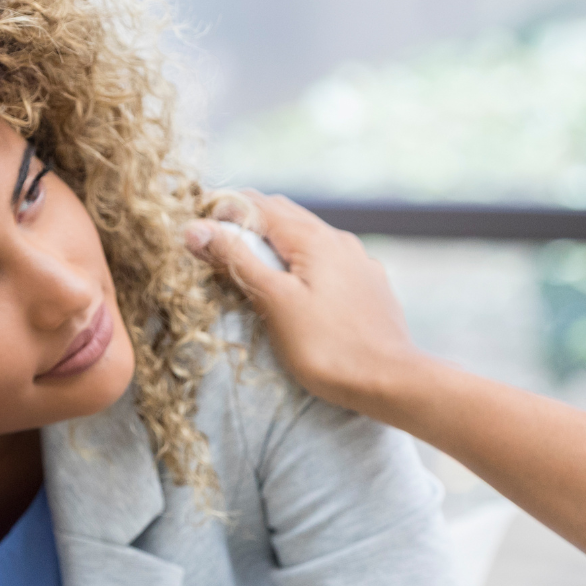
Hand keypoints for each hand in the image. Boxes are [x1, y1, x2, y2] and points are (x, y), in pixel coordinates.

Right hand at [183, 191, 427, 415]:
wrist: (390, 381)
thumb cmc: (328, 347)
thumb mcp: (274, 300)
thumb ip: (236, 260)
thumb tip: (196, 228)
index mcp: (313, 238)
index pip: (257, 204)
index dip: (223, 208)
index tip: (195, 224)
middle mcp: (339, 240)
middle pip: (284, 215)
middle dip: (247, 220)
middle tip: (215, 240)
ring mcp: (359, 262)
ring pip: (308, 237)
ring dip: (275, 240)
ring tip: (250, 261)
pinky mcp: (369, 285)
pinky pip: (328, 260)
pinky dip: (301, 261)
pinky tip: (296, 284)